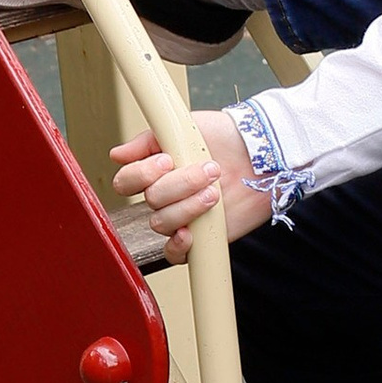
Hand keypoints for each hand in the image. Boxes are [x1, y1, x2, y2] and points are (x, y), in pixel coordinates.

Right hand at [110, 112, 274, 251]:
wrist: (264, 154)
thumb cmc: (227, 137)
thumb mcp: (184, 128)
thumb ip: (147, 140)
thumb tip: (117, 155)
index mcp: (158, 172)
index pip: (127, 181)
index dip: (143, 174)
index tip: (167, 161)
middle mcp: (166, 196)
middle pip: (150, 201)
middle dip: (181, 184)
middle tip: (209, 170)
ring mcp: (182, 217)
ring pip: (162, 223)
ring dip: (189, 206)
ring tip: (215, 192)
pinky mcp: (200, 237)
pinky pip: (174, 253)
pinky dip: (178, 245)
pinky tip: (191, 232)